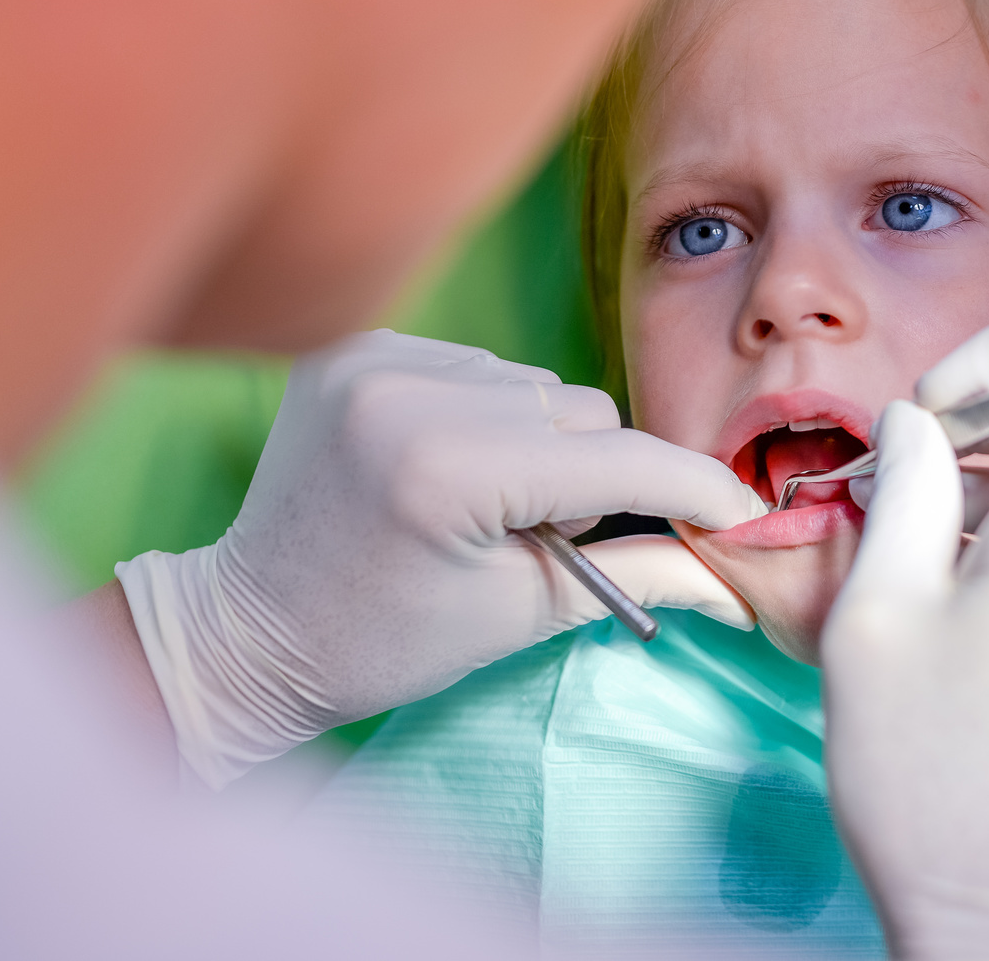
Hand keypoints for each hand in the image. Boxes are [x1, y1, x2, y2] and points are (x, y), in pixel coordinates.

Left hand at [118, 331, 761, 786]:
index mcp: (451, 472)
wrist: (250, 628)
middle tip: (533, 536)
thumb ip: (639, 576)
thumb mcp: (521, 615)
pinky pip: (475, 365)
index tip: (738, 510)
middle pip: (580, 412)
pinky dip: (482, 412)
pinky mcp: (354, 347)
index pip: (615, 462)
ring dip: (534, 440)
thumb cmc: (384, 641)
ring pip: (532, 385)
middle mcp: (411, 393)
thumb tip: (738, 579)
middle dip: (584, 476)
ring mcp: (374, 359)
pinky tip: (442, 462)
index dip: (690, 489)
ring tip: (477, 501)